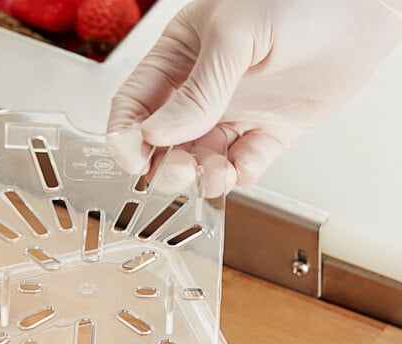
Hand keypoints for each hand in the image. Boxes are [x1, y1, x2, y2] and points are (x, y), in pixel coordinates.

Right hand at [108, 0, 401, 191]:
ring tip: (215, 172)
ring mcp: (233, 115)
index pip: (134, 105)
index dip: (126, 136)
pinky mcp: (267, 134)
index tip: (133, 157)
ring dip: (200, 177)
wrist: (368, 6)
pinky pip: (241, 166)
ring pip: (198, 162)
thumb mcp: (235, 34)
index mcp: (178, 58)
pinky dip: (237, 175)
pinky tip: (243, 164)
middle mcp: (201, 92)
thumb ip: (197, 90)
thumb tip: (157, 135)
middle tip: (181, 169)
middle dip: (164, 166)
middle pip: (162, 145)